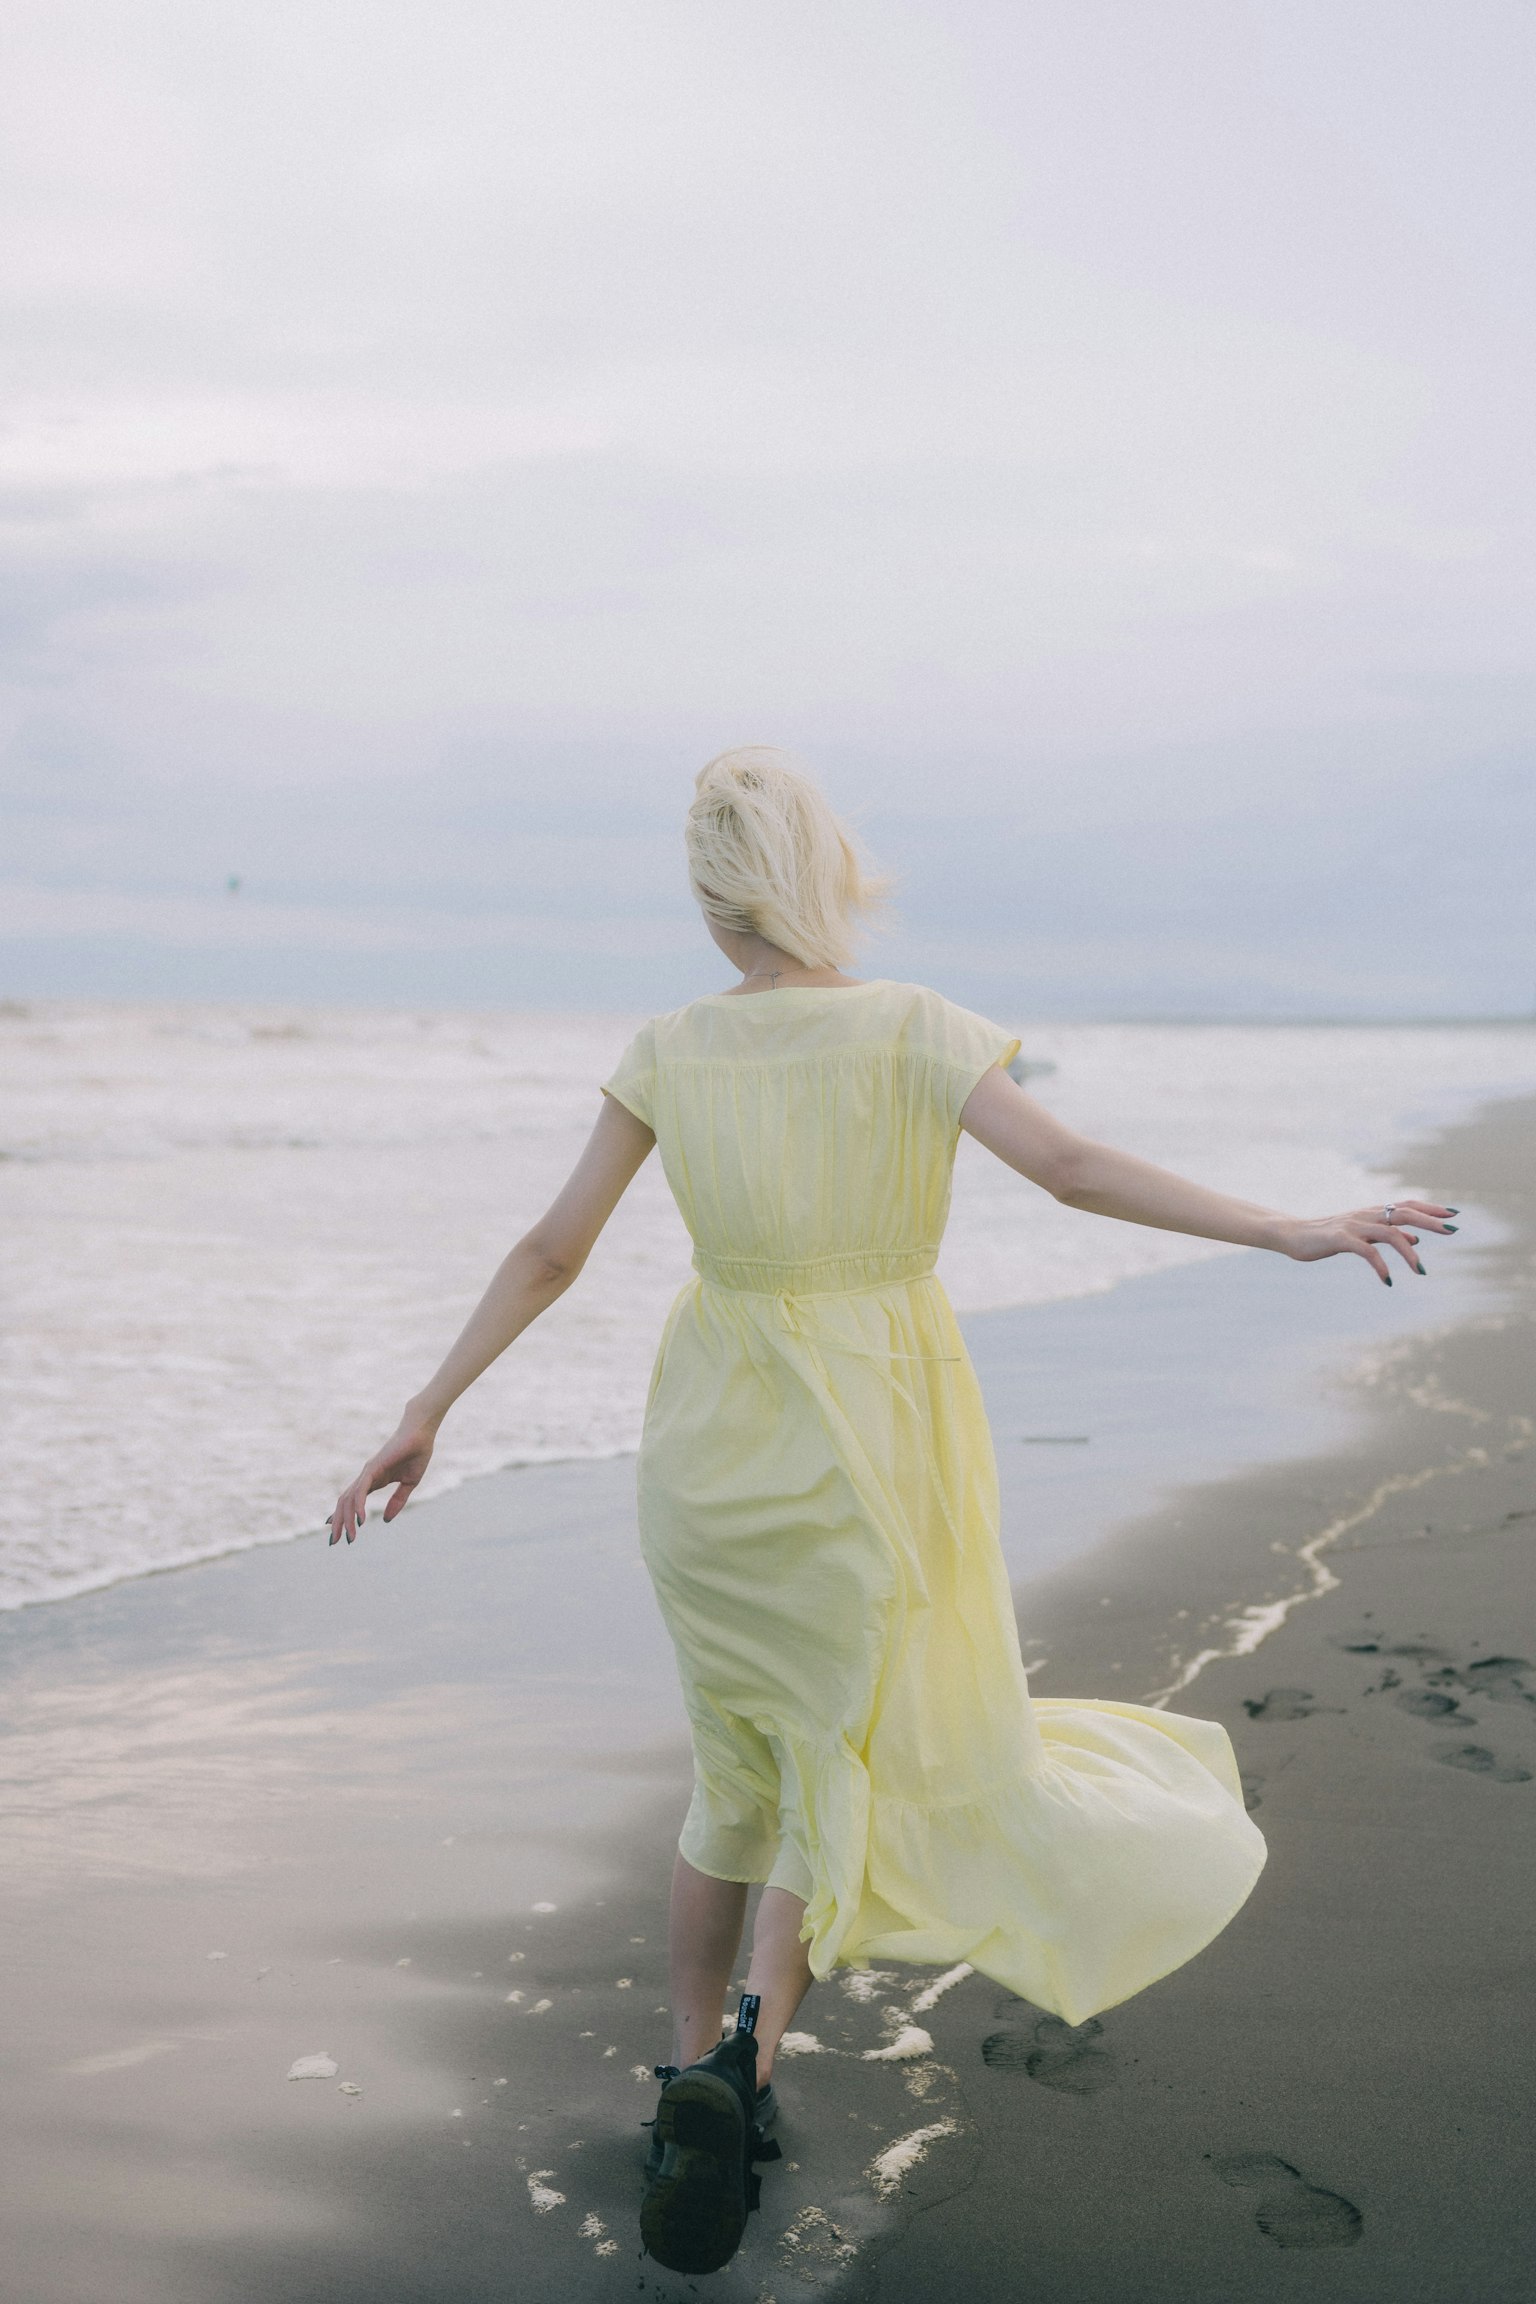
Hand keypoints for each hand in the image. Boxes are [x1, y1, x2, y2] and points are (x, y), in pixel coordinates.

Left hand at [327, 1417, 437, 1544]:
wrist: (421, 1433)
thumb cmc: (417, 1453)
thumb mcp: (409, 1484)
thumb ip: (397, 1501)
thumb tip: (385, 1520)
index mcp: (373, 1480)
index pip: (351, 1499)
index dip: (342, 1515)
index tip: (335, 1531)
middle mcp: (366, 1477)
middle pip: (345, 1502)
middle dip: (338, 1522)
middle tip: (335, 1542)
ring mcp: (368, 1472)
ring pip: (349, 1499)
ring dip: (347, 1519)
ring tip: (350, 1538)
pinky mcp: (373, 1468)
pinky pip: (361, 1490)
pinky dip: (358, 1506)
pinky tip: (360, 1520)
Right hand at [1281, 1199, 1457, 1285]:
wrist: (1294, 1235)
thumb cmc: (1327, 1235)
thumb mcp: (1362, 1233)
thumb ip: (1387, 1233)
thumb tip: (1415, 1237)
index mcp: (1372, 1212)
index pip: (1407, 1205)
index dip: (1430, 1208)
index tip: (1453, 1214)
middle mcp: (1366, 1214)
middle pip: (1405, 1213)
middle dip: (1431, 1221)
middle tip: (1453, 1230)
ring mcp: (1354, 1225)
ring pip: (1390, 1233)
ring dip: (1409, 1252)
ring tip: (1421, 1271)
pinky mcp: (1341, 1239)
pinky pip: (1367, 1252)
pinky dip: (1380, 1266)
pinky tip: (1388, 1280)